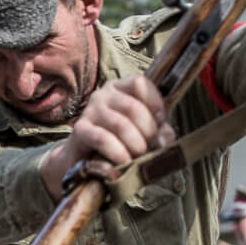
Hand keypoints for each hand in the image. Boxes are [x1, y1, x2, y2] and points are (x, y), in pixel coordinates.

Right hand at [37, 75, 173, 200]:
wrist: (83, 159)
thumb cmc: (118, 141)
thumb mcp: (142, 132)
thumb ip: (159, 132)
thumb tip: (165, 140)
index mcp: (119, 88)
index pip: (139, 83)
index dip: (154, 102)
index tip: (160, 122)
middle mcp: (102, 95)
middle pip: (132, 106)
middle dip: (147, 131)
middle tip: (150, 147)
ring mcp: (89, 111)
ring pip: (120, 124)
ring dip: (135, 144)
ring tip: (139, 156)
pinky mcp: (80, 131)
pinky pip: (102, 139)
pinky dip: (117, 152)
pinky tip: (124, 161)